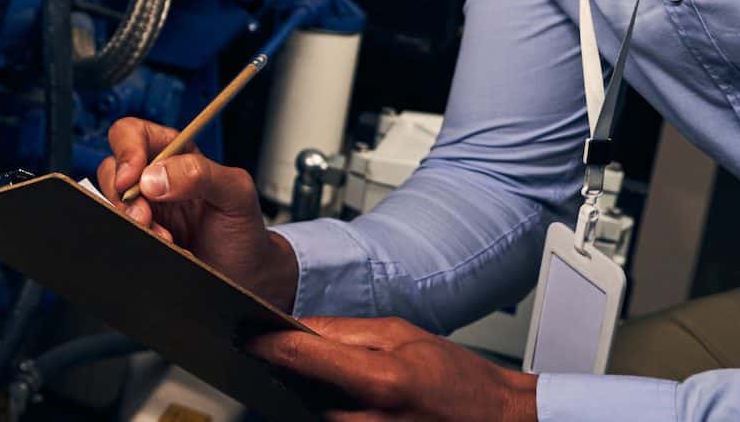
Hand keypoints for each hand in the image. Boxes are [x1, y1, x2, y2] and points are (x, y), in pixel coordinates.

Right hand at [95, 117, 297, 307]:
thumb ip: (201, 173)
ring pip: (112, 205)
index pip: (133, 134)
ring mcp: (144, 209)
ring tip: (165, 238)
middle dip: (124, 197)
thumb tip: (154, 177)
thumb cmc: (243, 230)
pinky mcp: (140, 236)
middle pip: (111, 170)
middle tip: (146, 217)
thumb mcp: (237, 193)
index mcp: (175, 154)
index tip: (132, 179)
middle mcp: (153, 178)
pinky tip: (165, 249)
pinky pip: (120, 233)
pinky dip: (137, 242)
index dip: (125, 151)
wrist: (245, 277)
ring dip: (133, 223)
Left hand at [249, 316, 537, 421]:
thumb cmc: (456, 379)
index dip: (266, 342)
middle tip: (277, 351)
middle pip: (295, 391)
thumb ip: (343, 332)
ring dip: (302, 393)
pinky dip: (322, 409)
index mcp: (378, 381)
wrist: (493, 420)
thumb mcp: (401, 335)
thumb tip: (296, 327)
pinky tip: (333, 397)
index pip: (298, 357)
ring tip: (318, 376)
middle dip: (285, 370)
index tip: (245, 334)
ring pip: (306, 412)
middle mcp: (364, 420)